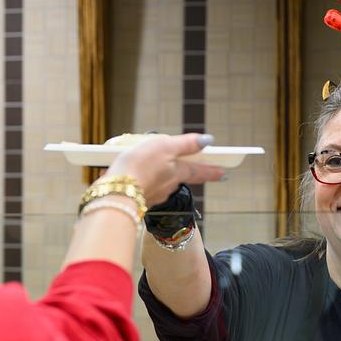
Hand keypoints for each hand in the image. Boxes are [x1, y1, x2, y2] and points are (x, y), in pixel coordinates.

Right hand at [103, 133, 225, 206]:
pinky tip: (130, 173)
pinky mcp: (137, 198)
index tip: (224, 173)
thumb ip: (186, 144)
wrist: (116, 191)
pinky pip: (143, 186)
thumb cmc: (140, 166)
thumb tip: (208, 141)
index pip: (200, 171)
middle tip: (183, 166)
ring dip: (156, 174)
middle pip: (178, 176)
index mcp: (177, 173)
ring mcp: (153, 194)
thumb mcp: (165, 146)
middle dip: (180, 171)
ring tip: (147, 162)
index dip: (213, 171)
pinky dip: (140, 179)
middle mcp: (168, 186)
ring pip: (160, 182)